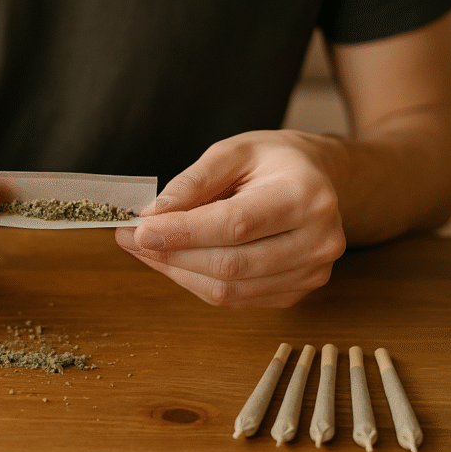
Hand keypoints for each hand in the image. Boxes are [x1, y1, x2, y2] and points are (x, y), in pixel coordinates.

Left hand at [115, 130, 346, 306]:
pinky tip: (175, 262)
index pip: (236, 224)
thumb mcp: (233, 151)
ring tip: (144, 250)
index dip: (183, 233)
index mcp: (305, 196)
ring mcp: (311, 272)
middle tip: (130, 239)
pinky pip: (235, 300)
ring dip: (177, 273)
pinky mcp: (296, 292)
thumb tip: (153, 215)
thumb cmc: (273, 162)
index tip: (139, 230)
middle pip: (230, 264)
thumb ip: (193, 182)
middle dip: (171, 255)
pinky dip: (196, 283)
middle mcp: (317, 240)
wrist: (320, 180)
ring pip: (229, 290)